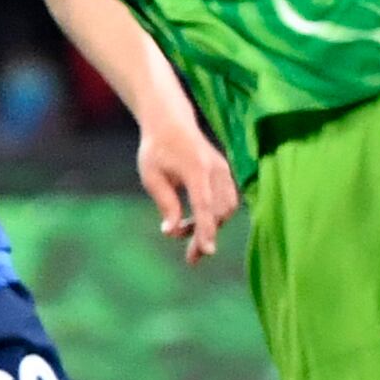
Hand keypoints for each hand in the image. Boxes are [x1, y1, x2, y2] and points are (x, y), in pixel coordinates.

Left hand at [131, 101, 237, 262]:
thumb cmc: (156, 149)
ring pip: (226, 209)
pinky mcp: (225, 173)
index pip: (204, 206)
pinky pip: (227, 201)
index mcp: (196, 169)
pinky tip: (194, 222)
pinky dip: (214, 215)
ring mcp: (224, 171)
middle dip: (206, 235)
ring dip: (210, 226)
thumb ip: (165, 204)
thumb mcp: (152, 176)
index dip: (206, 230)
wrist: (170, 122)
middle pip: (219, 212)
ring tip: (184, 233)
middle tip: (191, 258)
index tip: (206, 252)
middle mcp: (216, 170)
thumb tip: (171, 233)